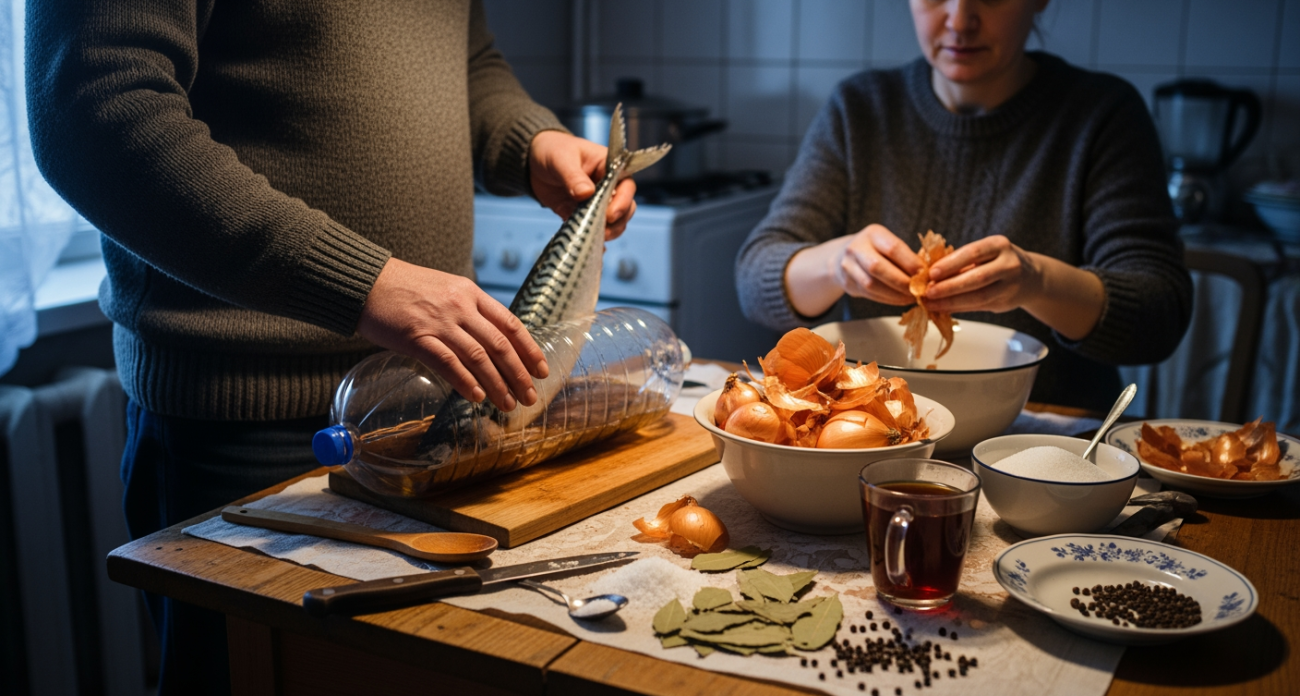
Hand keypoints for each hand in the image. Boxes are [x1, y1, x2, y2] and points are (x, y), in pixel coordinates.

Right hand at [357, 258, 548, 410]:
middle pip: (500, 344)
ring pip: (478, 357)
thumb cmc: (405, 288)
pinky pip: (448, 363)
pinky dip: (466, 382)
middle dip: (519, 374)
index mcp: (470, 293)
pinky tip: (478, 397)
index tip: (542, 371)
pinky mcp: (416, 337)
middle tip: (530, 396)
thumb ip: (469, 311)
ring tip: (508, 404)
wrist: (367, 281)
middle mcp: (460, 306)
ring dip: (498, 384)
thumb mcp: (446, 289)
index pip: (510, 324)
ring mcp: (439, 322)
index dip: (530, 350)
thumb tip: (491, 341)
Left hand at [529, 130, 636, 239]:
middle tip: (602, 230)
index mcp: (609, 167)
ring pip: (613, 222)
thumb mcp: (561, 159)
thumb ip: (573, 176)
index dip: (623, 201)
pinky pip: (591, 229)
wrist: (533, 160)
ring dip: (607, 232)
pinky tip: (585, 245)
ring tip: (591, 237)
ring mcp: (596, 203)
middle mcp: (608, 186)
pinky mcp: (582, 214)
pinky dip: (590, 238)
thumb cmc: (553, 150)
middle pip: (625, 208)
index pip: (626, 185)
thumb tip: (586, 194)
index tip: (610, 214)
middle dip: (616, 222)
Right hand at [832, 224, 921, 304]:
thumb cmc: (876, 249)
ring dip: (895, 294)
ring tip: (912, 297)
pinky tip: (900, 300)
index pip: (892, 248)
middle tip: (919, 290)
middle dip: (901, 282)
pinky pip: (869, 294)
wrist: (842, 256)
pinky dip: (888, 299)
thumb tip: (927, 274)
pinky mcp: (847, 283)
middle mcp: (856, 248)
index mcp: (873, 234)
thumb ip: (904, 255)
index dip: (910, 263)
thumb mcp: (888, 243)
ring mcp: (848, 266)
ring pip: (871, 284)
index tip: (926, 274)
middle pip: (877, 267)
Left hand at [923, 235, 1104, 339]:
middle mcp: (1009, 263)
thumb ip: (962, 262)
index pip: (973, 253)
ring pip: (979, 296)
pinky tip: (944, 308)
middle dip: (949, 287)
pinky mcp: (1007, 301)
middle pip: (977, 277)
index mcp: (999, 245)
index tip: (931, 273)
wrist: (1031, 277)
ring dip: (952, 301)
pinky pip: (979, 306)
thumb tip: (929, 274)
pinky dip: (959, 308)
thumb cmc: (997, 262)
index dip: (951, 264)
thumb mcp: (985, 253)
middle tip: (928, 292)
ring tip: (931, 303)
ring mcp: (1011, 284)